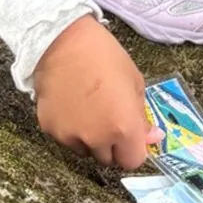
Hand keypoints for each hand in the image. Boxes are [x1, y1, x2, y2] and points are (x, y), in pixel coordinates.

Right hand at [31, 15, 159, 168]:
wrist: (63, 42)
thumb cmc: (106, 57)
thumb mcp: (135, 83)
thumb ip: (142, 116)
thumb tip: (152, 138)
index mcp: (123, 127)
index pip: (132, 161)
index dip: (133, 150)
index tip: (131, 138)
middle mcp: (96, 138)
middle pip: (108, 159)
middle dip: (112, 145)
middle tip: (110, 120)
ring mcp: (70, 136)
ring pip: (85, 151)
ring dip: (90, 139)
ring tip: (88, 110)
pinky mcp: (49, 129)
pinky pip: (66, 139)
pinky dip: (71, 129)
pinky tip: (71, 105)